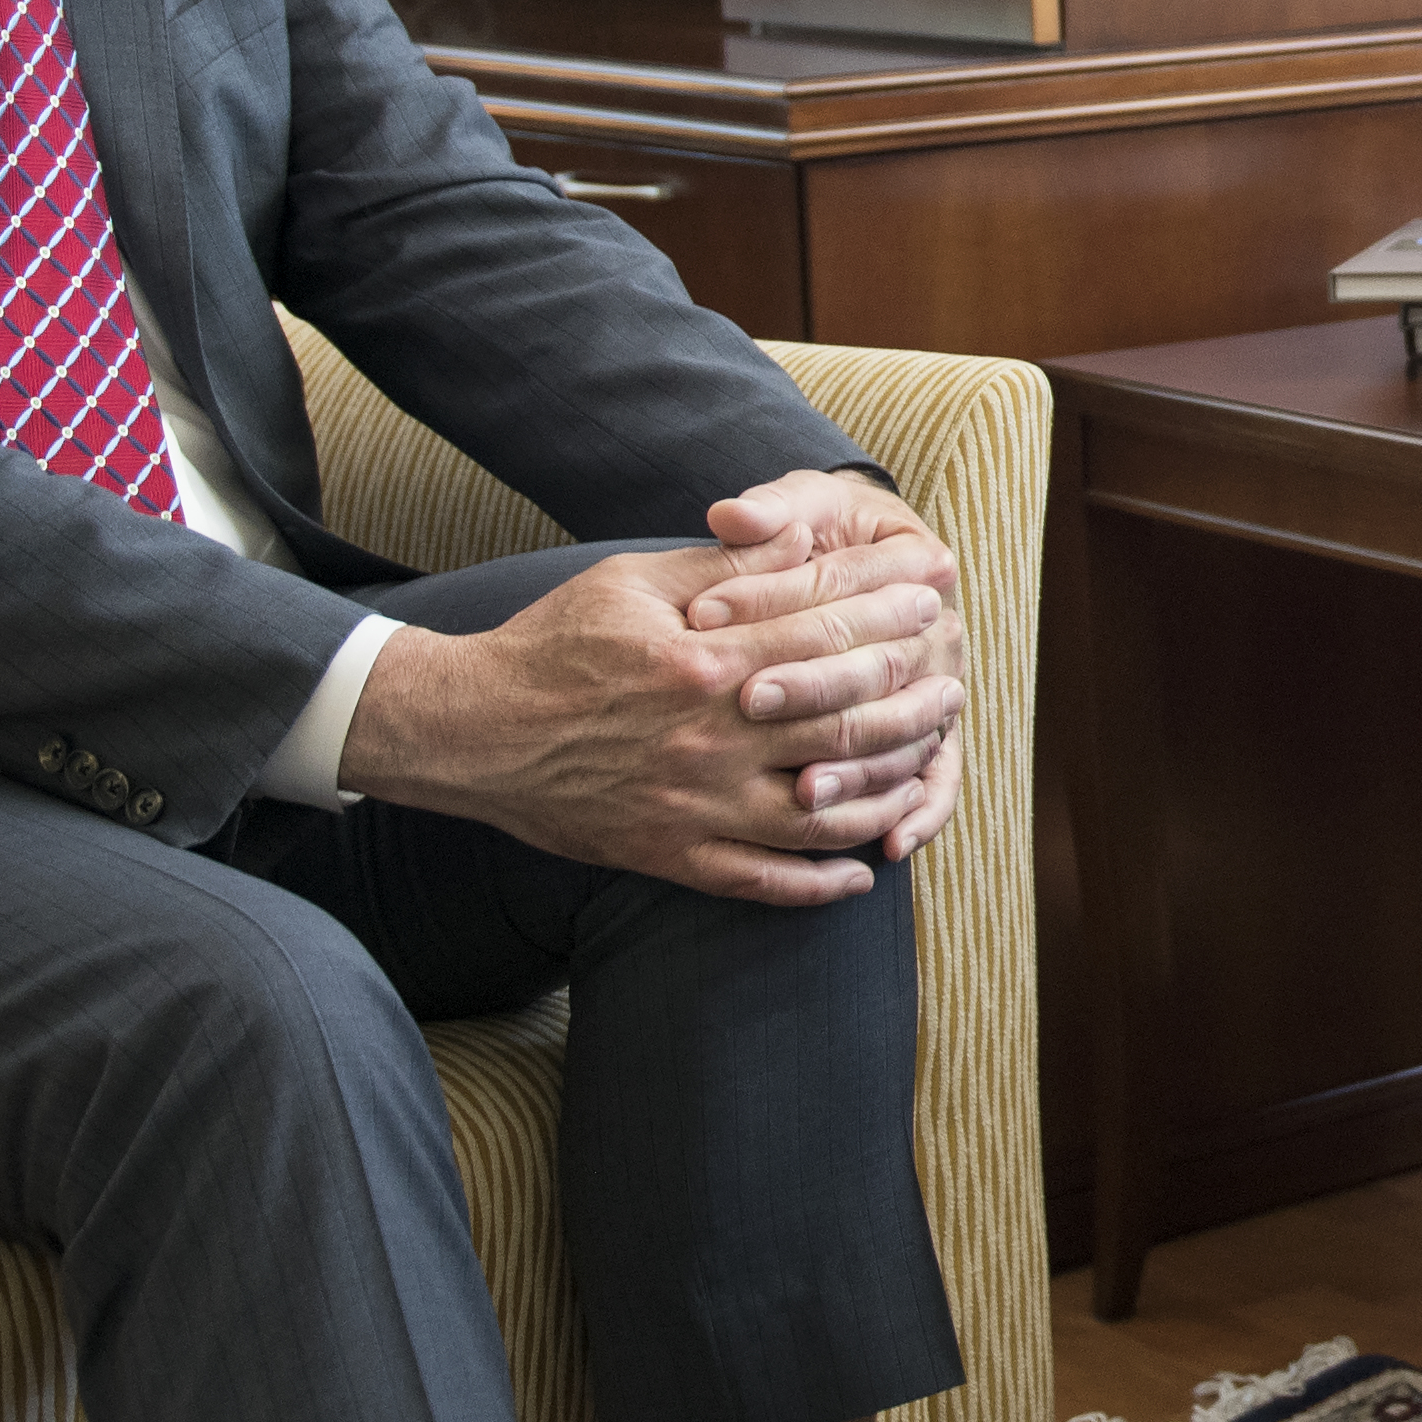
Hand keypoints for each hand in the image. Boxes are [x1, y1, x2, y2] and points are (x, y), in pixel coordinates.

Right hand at [346, 542, 965, 903]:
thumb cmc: (552, 643)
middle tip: (952, 687)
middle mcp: (708, 738)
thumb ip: (725, 566)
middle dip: (909, 704)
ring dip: (884, 794)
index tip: (932, 600)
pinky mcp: (668, 854)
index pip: (825, 637)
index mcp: (703, 661)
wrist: (469, 732)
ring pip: (819, 812)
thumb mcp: (634, 582)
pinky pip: (761, 880)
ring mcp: (692, 805)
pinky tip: (860, 873)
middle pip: (840, 725)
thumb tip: (805, 538)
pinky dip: (818, 883)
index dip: (888, 615)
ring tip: (924, 772)